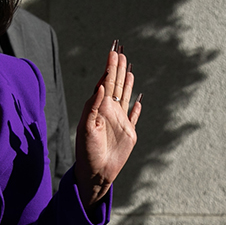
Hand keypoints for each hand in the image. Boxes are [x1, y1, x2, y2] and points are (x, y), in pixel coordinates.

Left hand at [75, 40, 140, 208]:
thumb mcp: (86, 128)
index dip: (109, 67)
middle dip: (118, 69)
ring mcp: (120, 121)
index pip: (105, 83)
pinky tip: (139, 100)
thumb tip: (100, 87)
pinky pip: (134, 117)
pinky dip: (137, 108)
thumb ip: (93, 107)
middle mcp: (109, 112)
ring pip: (125, 97)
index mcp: (99, 108)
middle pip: (116, 85)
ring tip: (129, 69)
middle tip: (120, 52)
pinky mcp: (129, 133)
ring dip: (127, 83)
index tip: (113, 52)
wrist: (96, 173)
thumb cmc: (86, 152)